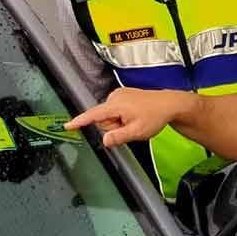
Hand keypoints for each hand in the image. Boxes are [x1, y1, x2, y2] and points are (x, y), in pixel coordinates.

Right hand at [65, 88, 193, 147]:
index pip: (93, 115)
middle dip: (113, 127)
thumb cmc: (154, 116)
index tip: (67, 126)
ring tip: (134, 121)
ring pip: (109, 116)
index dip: (79, 121)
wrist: (169, 104)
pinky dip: (122, 116)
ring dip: (118, 122)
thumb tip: (104, 140)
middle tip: (130, 127)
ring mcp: (119, 95)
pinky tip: (134, 116)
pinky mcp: (122, 95)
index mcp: (116, 105)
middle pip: (102, 119)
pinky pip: (114, 111)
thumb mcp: (137, 131)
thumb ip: (118, 137)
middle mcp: (115, 97)